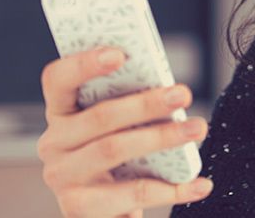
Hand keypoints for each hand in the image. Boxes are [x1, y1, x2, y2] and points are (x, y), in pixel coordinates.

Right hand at [37, 47, 212, 216]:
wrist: (107, 213)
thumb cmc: (120, 157)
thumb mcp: (118, 126)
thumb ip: (130, 102)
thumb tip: (169, 87)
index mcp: (62, 112)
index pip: (58, 79)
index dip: (84, 63)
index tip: (120, 53)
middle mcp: (54, 143)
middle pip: (99, 117)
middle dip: (146, 103)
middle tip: (183, 94)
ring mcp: (63, 178)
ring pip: (114, 149)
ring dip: (162, 137)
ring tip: (198, 128)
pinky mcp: (79, 209)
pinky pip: (133, 194)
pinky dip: (173, 189)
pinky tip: (200, 184)